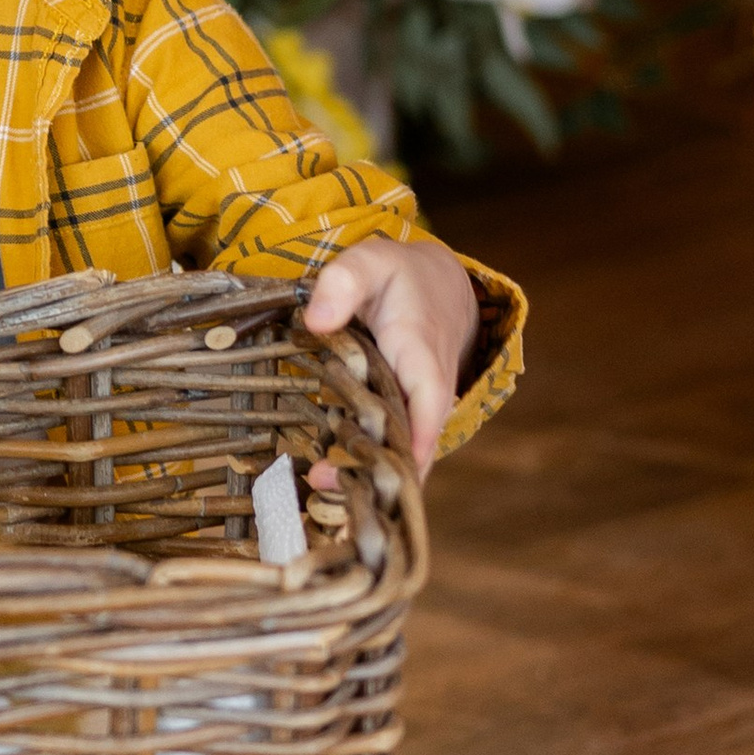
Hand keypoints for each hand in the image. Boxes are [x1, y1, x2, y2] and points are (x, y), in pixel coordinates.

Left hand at [304, 236, 476, 477]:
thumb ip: (343, 282)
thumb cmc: (399, 276)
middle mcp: (429, 388)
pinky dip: (370, 462)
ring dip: (371, 473)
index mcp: (421, 351)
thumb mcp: (371, 263)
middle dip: (380, 469)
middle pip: (414, 437)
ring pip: (404, 446)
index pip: (426, 400)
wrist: (437, 285)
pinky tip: (333, 482)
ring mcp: (420, 405)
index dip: (414, 438)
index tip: (392, 471)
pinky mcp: (408, 413)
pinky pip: (395, 442)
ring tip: (322, 491)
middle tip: (327, 487)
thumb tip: (316, 320)